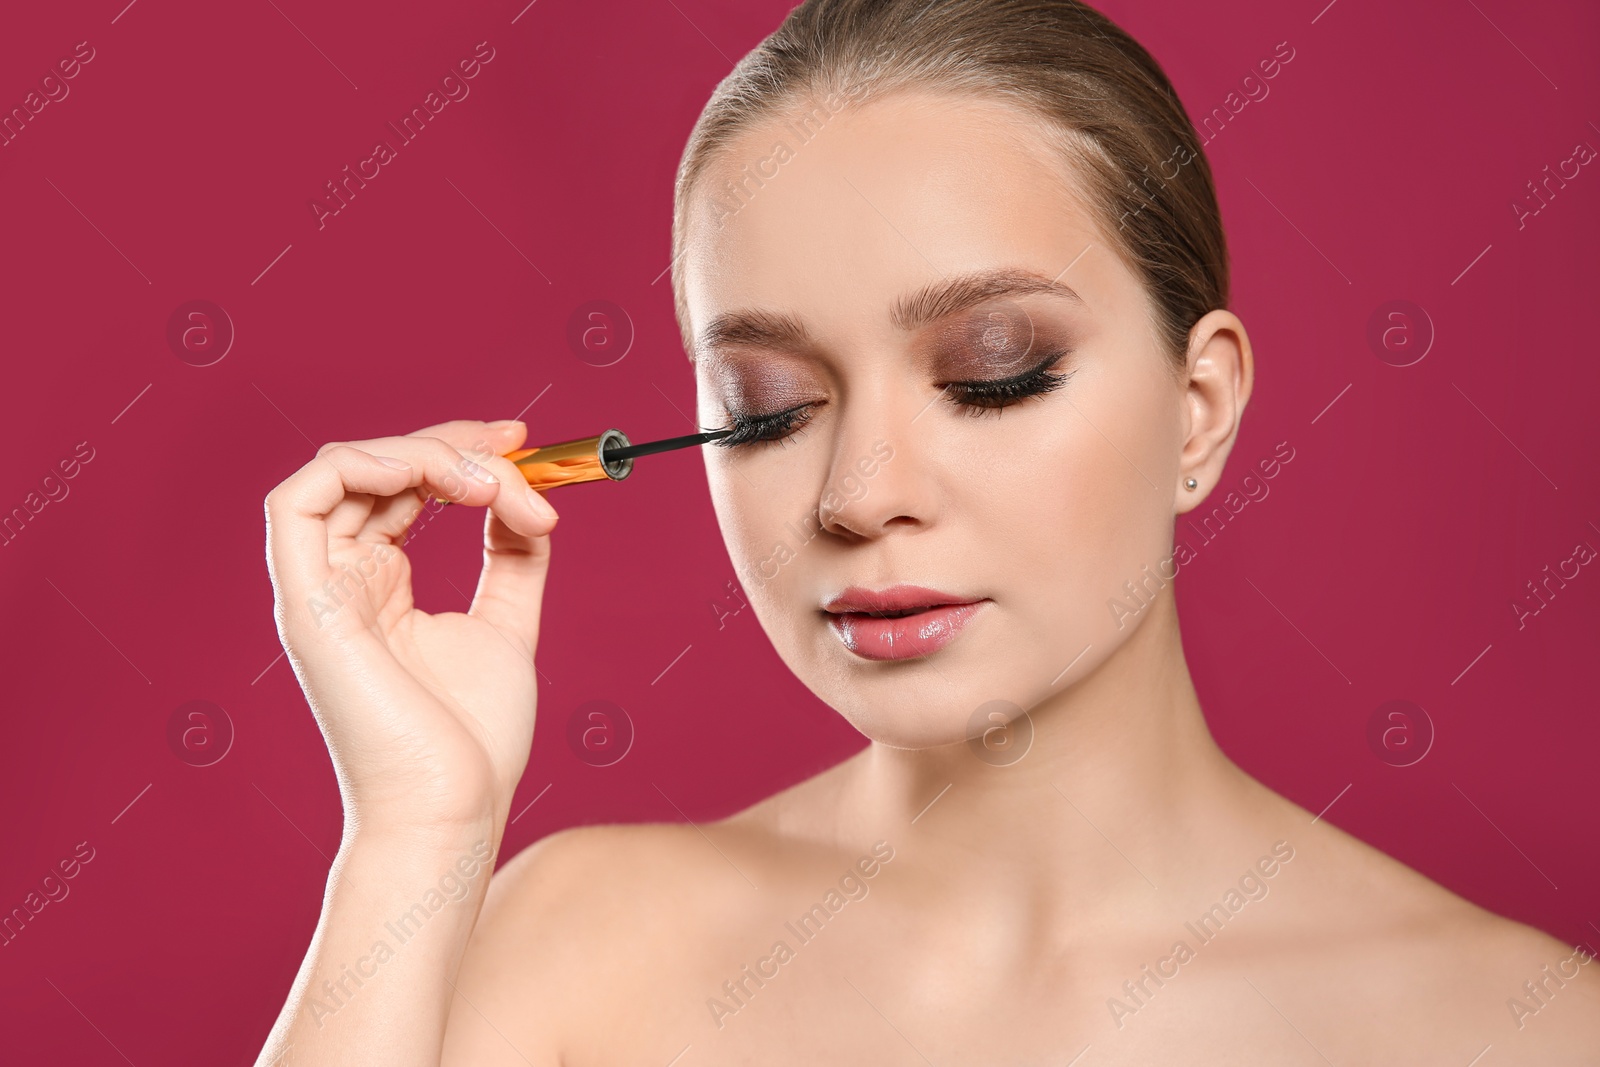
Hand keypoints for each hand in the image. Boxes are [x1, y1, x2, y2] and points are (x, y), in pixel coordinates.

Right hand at [264, 419, 556, 839]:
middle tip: (518, 444)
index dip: (460, 451)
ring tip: (489, 483)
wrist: (452, 807)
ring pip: (341, 469)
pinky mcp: (307, 605)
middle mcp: (341, 580)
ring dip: (422, 454)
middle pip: (375, 466)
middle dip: (452, 442)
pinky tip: (430, 478)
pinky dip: (362, 466)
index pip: (402, 485)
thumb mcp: (506, 625)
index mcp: (379, 585)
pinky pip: (299, 502)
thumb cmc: (473, 739)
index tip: (524, 443)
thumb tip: (524, 494)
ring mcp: (318, 590)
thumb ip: (512, 556)